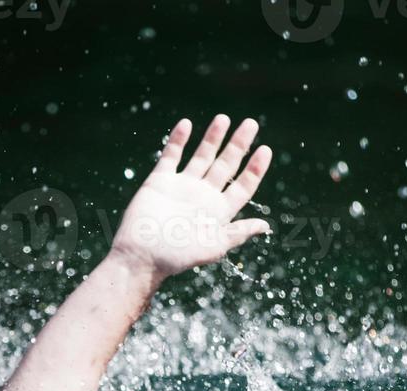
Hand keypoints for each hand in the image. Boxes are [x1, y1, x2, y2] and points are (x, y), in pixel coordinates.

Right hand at [109, 115, 273, 282]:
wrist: (141, 256)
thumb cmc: (178, 256)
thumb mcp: (214, 246)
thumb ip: (238, 233)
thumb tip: (265, 226)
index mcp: (219, 211)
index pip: (242, 186)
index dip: (254, 169)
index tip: (265, 149)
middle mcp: (203, 196)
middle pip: (226, 165)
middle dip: (238, 145)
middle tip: (251, 123)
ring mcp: (182, 186)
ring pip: (202, 156)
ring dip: (212, 138)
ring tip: (223, 118)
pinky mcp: (160, 181)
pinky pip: (171, 156)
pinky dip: (178, 140)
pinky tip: (187, 124)